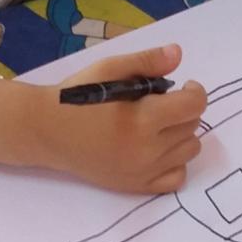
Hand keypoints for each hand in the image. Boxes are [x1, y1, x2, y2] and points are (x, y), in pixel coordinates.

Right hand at [50, 44, 207, 192]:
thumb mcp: (109, 68)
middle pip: (192, 127)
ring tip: (160, 124)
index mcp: (142, 119)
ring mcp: (143, 172)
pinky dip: (175, 162)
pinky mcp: (135, 186)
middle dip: (184, 110)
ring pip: (189, 151)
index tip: (185, 85)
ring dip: (182, 134)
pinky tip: (160, 149)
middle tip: (162, 103)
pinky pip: (176, 179)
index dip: (195, 91)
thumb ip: (147, 62)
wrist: (47, 131)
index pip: (193, 106)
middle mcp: (147, 150)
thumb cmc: (76, 96)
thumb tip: (178, 55)